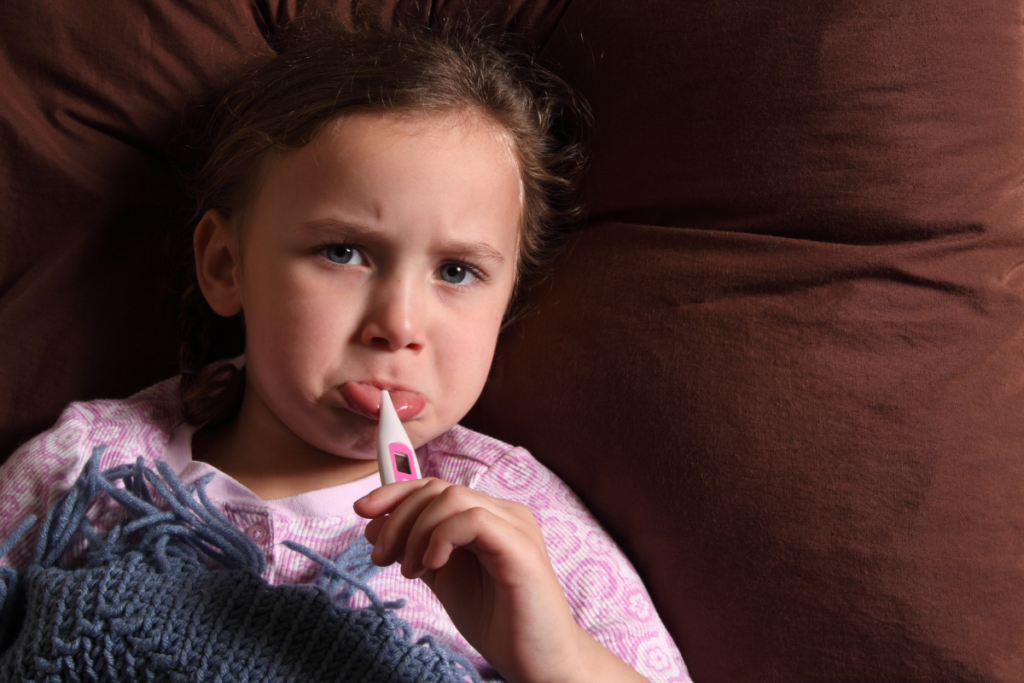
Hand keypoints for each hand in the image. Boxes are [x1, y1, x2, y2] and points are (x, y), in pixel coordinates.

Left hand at [354, 478, 644, 682]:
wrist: (537, 661)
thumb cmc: (498, 622)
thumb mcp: (444, 580)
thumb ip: (416, 549)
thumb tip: (375, 523)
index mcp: (488, 517)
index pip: (435, 486)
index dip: (395, 492)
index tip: (362, 512)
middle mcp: (504, 513)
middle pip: (437, 488)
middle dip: (397, 518)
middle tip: (380, 557)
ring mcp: (515, 526)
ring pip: (451, 497)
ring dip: (416, 531)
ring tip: (409, 571)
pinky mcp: (520, 547)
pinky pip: (472, 519)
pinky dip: (441, 537)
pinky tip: (433, 566)